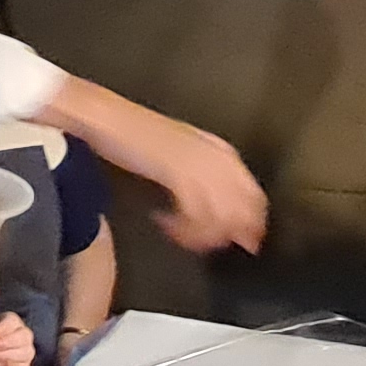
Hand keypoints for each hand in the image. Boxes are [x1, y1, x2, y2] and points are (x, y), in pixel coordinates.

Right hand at [135, 119, 268, 253]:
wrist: (112, 118)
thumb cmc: (140, 137)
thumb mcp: (183, 154)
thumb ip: (205, 179)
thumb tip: (223, 214)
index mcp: (223, 152)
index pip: (254, 196)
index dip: (251, 224)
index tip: (243, 244)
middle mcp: (218, 158)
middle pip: (241, 210)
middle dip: (228, 234)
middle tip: (207, 248)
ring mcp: (200, 164)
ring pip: (218, 217)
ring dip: (198, 234)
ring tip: (179, 236)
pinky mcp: (179, 172)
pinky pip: (192, 214)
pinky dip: (179, 227)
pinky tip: (163, 222)